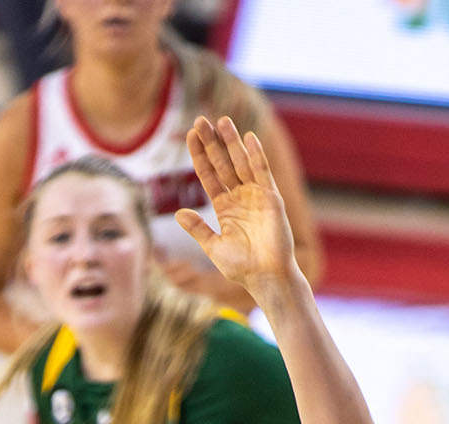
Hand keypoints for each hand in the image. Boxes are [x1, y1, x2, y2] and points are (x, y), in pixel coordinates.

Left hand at [175, 115, 296, 300]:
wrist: (266, 278)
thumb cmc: (242, 268)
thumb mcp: (213, 247)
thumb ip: (197, 229)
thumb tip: (178, 213)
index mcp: (224, 207)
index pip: (208, 175)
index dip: (199, 155)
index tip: (190, 135)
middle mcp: (239, 197)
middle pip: (222, 163)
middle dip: (212, 142)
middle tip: (200, 120)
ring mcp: (255, 195)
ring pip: (240, 162)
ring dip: (232, 142)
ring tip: (222, 120)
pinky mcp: (270, 198)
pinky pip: (262, 171)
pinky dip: (256, 155)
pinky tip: (248, 137)